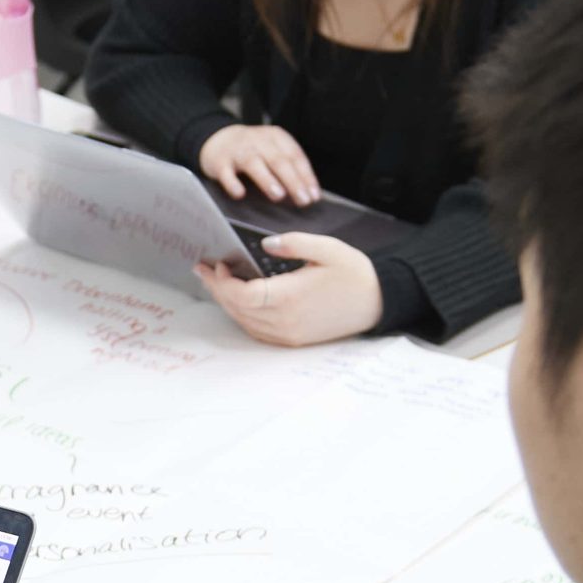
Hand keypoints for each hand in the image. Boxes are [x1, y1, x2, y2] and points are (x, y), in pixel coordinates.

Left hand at [197, 233, 382, 345]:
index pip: (243, 295)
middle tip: (204, 270)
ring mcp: (288, 334)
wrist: (378, 302)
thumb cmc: (354, 273)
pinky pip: (256, 331)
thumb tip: (265, 244)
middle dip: (217, 289)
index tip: (219, 264)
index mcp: (291, 298)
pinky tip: (237, 300)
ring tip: (216, 282)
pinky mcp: (292, 340)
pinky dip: (241, 315)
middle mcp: (286, 321)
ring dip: (226, 302)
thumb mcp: (328, 248)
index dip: (224, 282)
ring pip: (244, 322)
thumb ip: (294, 243)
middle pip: (237, 309)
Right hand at [199, 123, 318, 205]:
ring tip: (279, 196)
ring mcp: (238, 150)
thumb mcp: (273, 150)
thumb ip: (288, 167)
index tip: (313, 196)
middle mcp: (258, 141)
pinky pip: (226, 173)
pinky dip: (233, 183)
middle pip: (278, 160)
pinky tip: (240, 194)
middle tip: (302, 200)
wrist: (219, 139)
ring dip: (267, 180)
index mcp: (276, 137)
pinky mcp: (220, 161)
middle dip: (292, 181)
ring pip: (254, 164)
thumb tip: (307, 194)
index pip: (295, 156)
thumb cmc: (253, 150)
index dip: (306, 176)